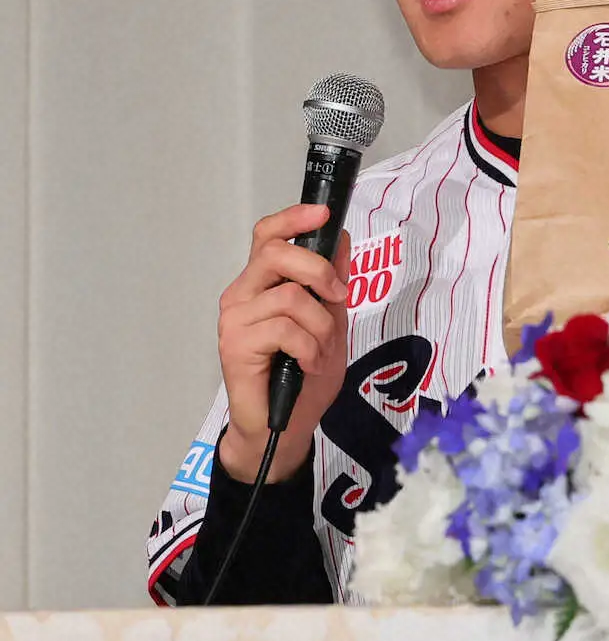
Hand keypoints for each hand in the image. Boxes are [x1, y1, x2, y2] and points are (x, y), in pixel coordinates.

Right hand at [217, 203, 349, 482]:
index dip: (293, 218)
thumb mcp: (331, 322)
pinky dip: (310, 348)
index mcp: (263, 284)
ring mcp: (235, 319)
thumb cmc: (303, 376)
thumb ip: (332, 283)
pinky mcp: (235, 345)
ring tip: (320, 352)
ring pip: (291, 297)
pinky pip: (286, 329)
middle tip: (337, 298)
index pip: (268, 235)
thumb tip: (341, 240)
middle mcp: (243, 294)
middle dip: (318, 271)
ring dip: (320, 327)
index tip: (323, 213)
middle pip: (278, 253)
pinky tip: (307, 365)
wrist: (283, 427)